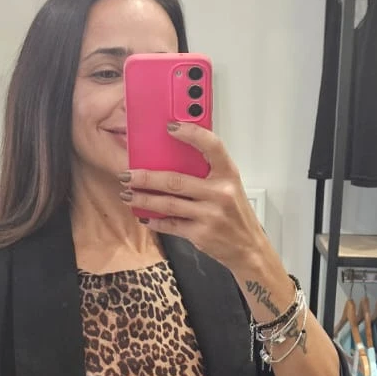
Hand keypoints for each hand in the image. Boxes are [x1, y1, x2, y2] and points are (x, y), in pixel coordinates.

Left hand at [120, 122, 265, 271]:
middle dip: (146, 177)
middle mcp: (220, 193)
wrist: (249, 248)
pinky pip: (171, 225)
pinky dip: (155, 220)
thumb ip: (208, 172)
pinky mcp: (200, 234)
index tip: (170, 127)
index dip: (191, 133)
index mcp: (228, 174)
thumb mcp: (230, 187)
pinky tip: (144, 216)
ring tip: (128, 194)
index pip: (211, 145)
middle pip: (176, 180)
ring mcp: (210, 215)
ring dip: (143, 199)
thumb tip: (174, 157)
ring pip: (168, 204)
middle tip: (128, 174)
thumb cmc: (236, 214)